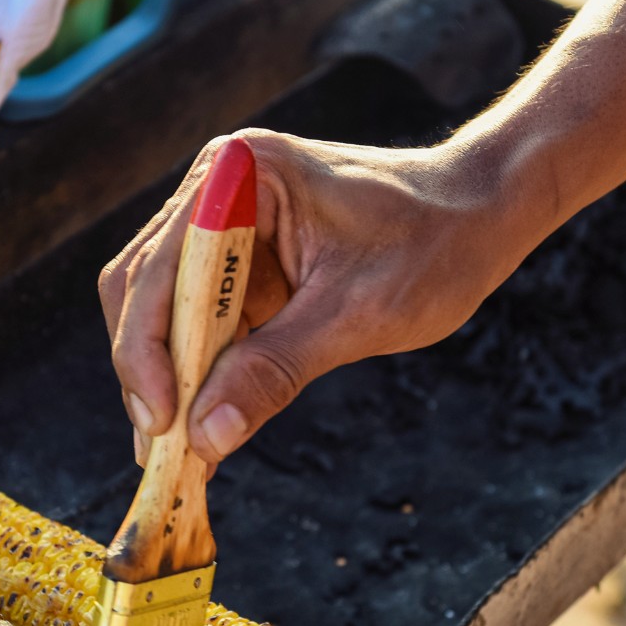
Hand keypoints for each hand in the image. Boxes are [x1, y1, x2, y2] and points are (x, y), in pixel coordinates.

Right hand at [98, 130, 548, 466]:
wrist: (482, 212)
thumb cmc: (433, 244)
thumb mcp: (356, 315)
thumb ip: (275, 371)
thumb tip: (205, 437)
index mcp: (241, 176)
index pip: (160, 271)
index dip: (147, 352)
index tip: (161, 422)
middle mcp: (218, 188)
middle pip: (143, 287)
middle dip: (149, 370)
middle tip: (159, 450)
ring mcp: (225, 222)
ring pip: (161, 307)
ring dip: (168, 375)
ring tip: (175, 449)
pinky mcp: (242, 257)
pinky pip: (199, 317)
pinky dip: (198, 369)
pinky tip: (204, 420)